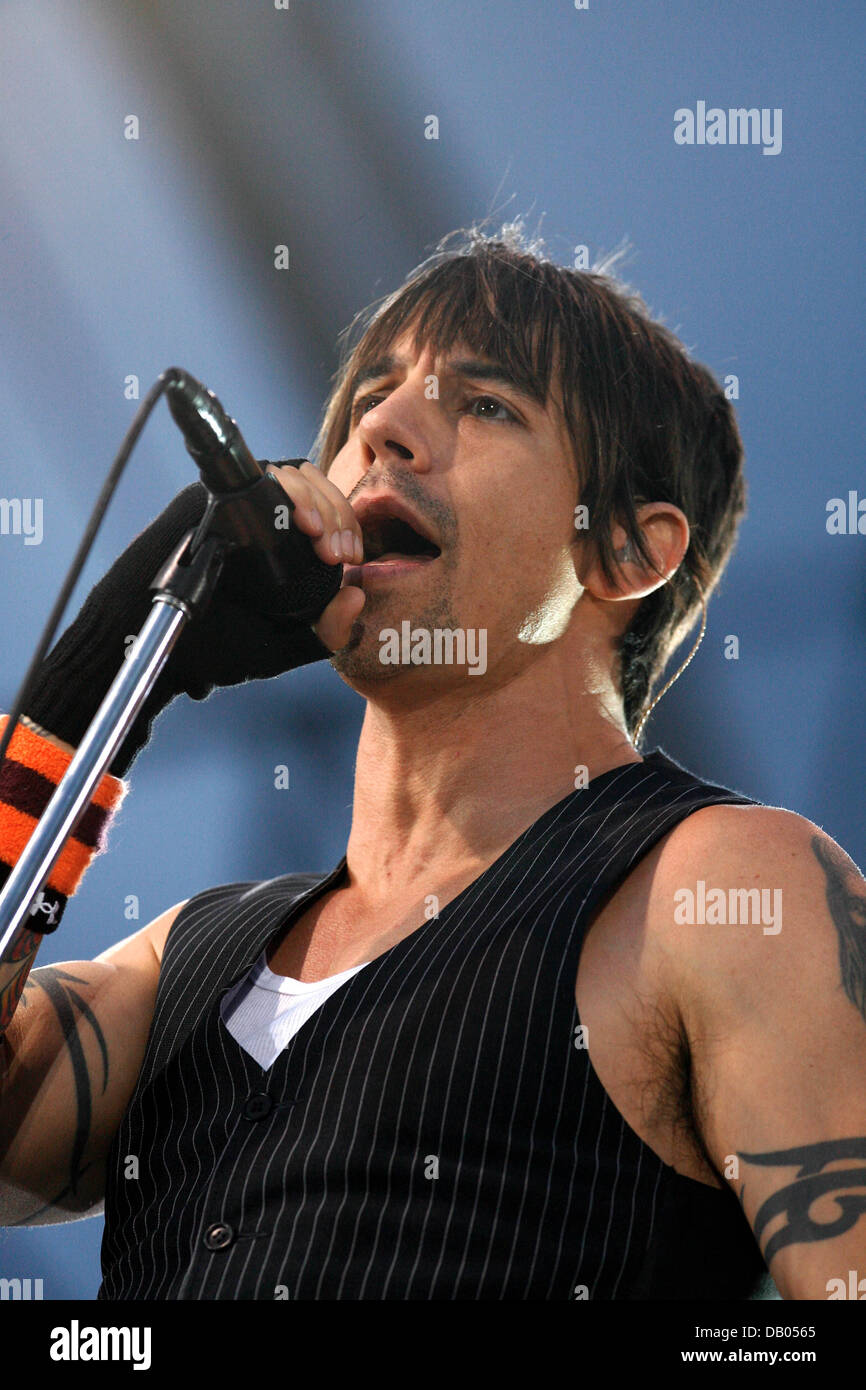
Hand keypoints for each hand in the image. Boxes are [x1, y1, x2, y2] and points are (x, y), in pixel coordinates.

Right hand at [24, 460, 366, 775]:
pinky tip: (301, 522)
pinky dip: (286, 490)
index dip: (344, 525)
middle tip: (339, 551)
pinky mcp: (205, 500)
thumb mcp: (280, 647)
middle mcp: (255, 517)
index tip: (348, 557)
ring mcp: (229, 505)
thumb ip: (323, 633)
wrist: (151, 649)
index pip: (322, 510)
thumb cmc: (210, 647)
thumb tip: (358, 596)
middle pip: (312, 484)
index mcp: (276, 543)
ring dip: (316, 499)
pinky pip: (254, 476)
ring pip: (289, 473)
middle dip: (336, 512)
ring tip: (322, 538)